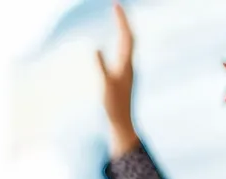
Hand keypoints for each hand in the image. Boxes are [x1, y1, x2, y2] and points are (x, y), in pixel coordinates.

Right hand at [97, 1, 137, 153]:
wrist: (122, 120)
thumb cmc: (114, 104)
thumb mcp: (105, 85)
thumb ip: (102, 67)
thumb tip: (95, 49)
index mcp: (127, 63)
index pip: (127, 36)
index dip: (122, 20)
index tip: (116, 5)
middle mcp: (130, 64)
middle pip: (129, 37)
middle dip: (123, 20)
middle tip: (117, 5)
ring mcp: (128, 69)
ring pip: (129, 44)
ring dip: (124, 29)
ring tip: (120, 17)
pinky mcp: (124, 74)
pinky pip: (125, 52)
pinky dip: (122, 41)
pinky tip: (119, 42)